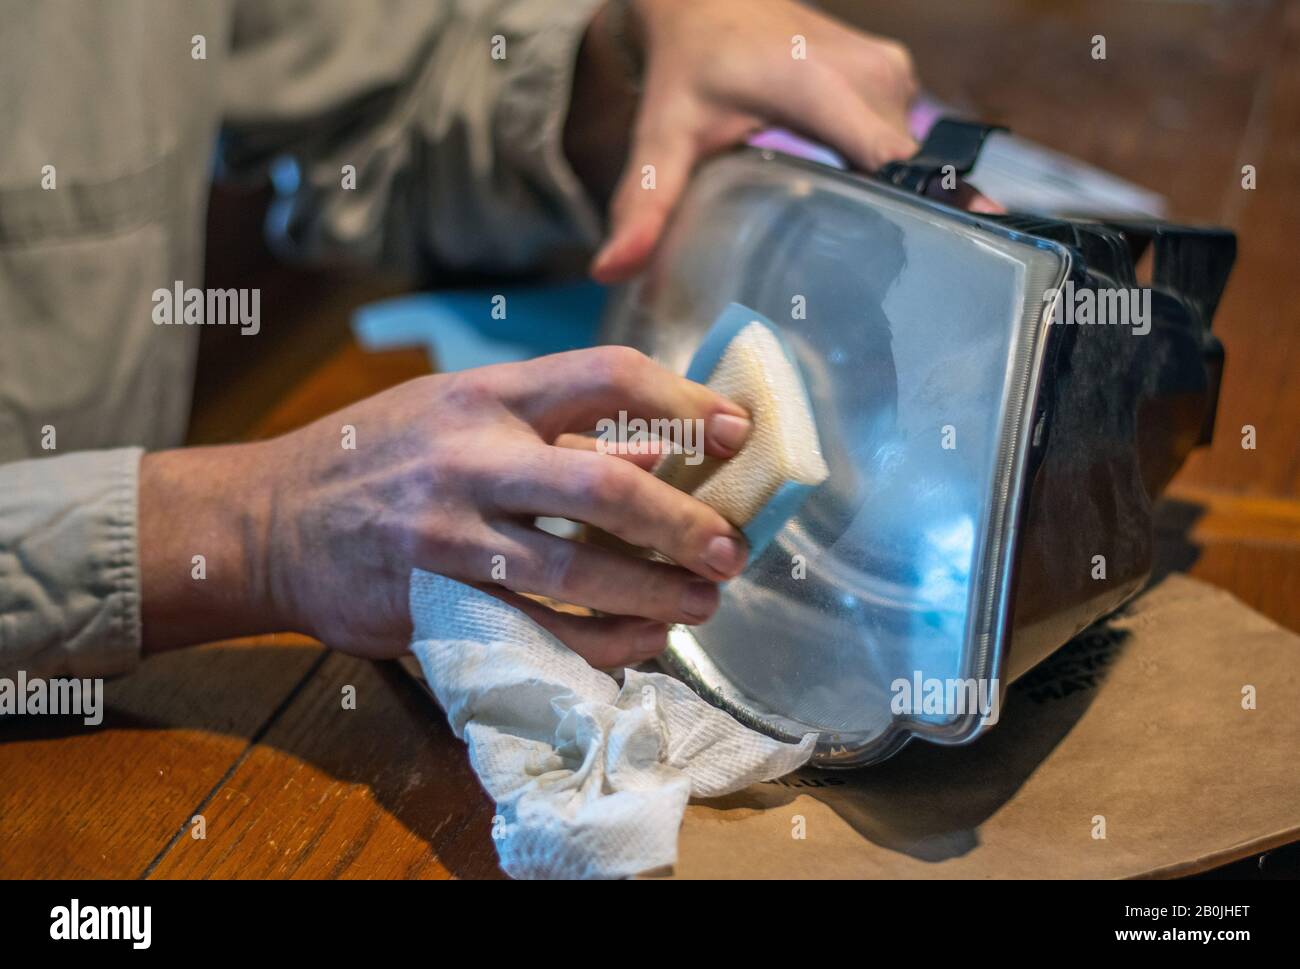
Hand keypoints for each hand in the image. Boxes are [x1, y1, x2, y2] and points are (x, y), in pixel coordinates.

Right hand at [139, 347, 751, 667]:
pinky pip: (535, 633)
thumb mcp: (457, 411)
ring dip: (654, 595)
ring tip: (702, 605)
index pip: (605, 374)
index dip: (684, 401)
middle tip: (730, 549)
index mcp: (485, 394)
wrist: (268, 522)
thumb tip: (661, 448)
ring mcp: (448, 536)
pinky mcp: (433, 602)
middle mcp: (469, 458)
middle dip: (682, 522)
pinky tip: (640, 642)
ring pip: (575, 574)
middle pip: (603, 485)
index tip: (737, 432)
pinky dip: (599, 644)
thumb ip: (553, 427)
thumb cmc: (379, 457)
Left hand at [579, 0, 920, 282]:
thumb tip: (612, 269)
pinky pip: (904, 138)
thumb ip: (646, 205)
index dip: (913, 217)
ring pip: (910, 158)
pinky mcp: (895, 73)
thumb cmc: (686, 68)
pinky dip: (884, 170)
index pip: (895, 164)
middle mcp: (871, 74)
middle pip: (908, 173)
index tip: (908, 270)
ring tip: (858, 241)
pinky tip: (855, 196)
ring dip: (889, 197)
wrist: (706, 0)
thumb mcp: (662, 137)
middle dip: (891, 224)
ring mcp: (891, 70)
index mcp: (822, 87)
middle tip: (863, 278)